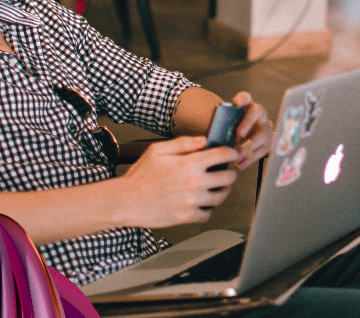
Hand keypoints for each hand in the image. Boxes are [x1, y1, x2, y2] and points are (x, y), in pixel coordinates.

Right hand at [116, 136, 237, 226]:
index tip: (232, 154)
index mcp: (189, 164)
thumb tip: (203, 141)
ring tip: (217, 188)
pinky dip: (208, 209)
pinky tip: (202, 203)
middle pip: (228, 178)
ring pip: (221, 197)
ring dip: (222, 191)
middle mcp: (194, 183)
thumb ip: (183, 143)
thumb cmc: (140, 176)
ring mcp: (192, 201)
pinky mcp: (187, 217)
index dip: (231, 153)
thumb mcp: (158, 150)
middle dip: (230, 173)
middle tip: (226, 172)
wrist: (127, 201)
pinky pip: (208, 214)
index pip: (222, 155)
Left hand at [230, 92, 271, 168]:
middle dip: (247, 123)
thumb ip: (223, 125)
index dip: (242, 98)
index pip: (246, 97)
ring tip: (237, 156)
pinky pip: (262, 151)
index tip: (236, 102)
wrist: (248, 135)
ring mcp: (266, 128)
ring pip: (262, 135)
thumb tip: (211, 136)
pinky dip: (250, 159)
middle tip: (238, 134)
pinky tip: (240, 164)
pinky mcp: (268, 143)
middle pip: (256, 113)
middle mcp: (259, 114)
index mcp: (248, 105)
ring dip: (249, 146)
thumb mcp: (229, 124)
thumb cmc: (234, 128)